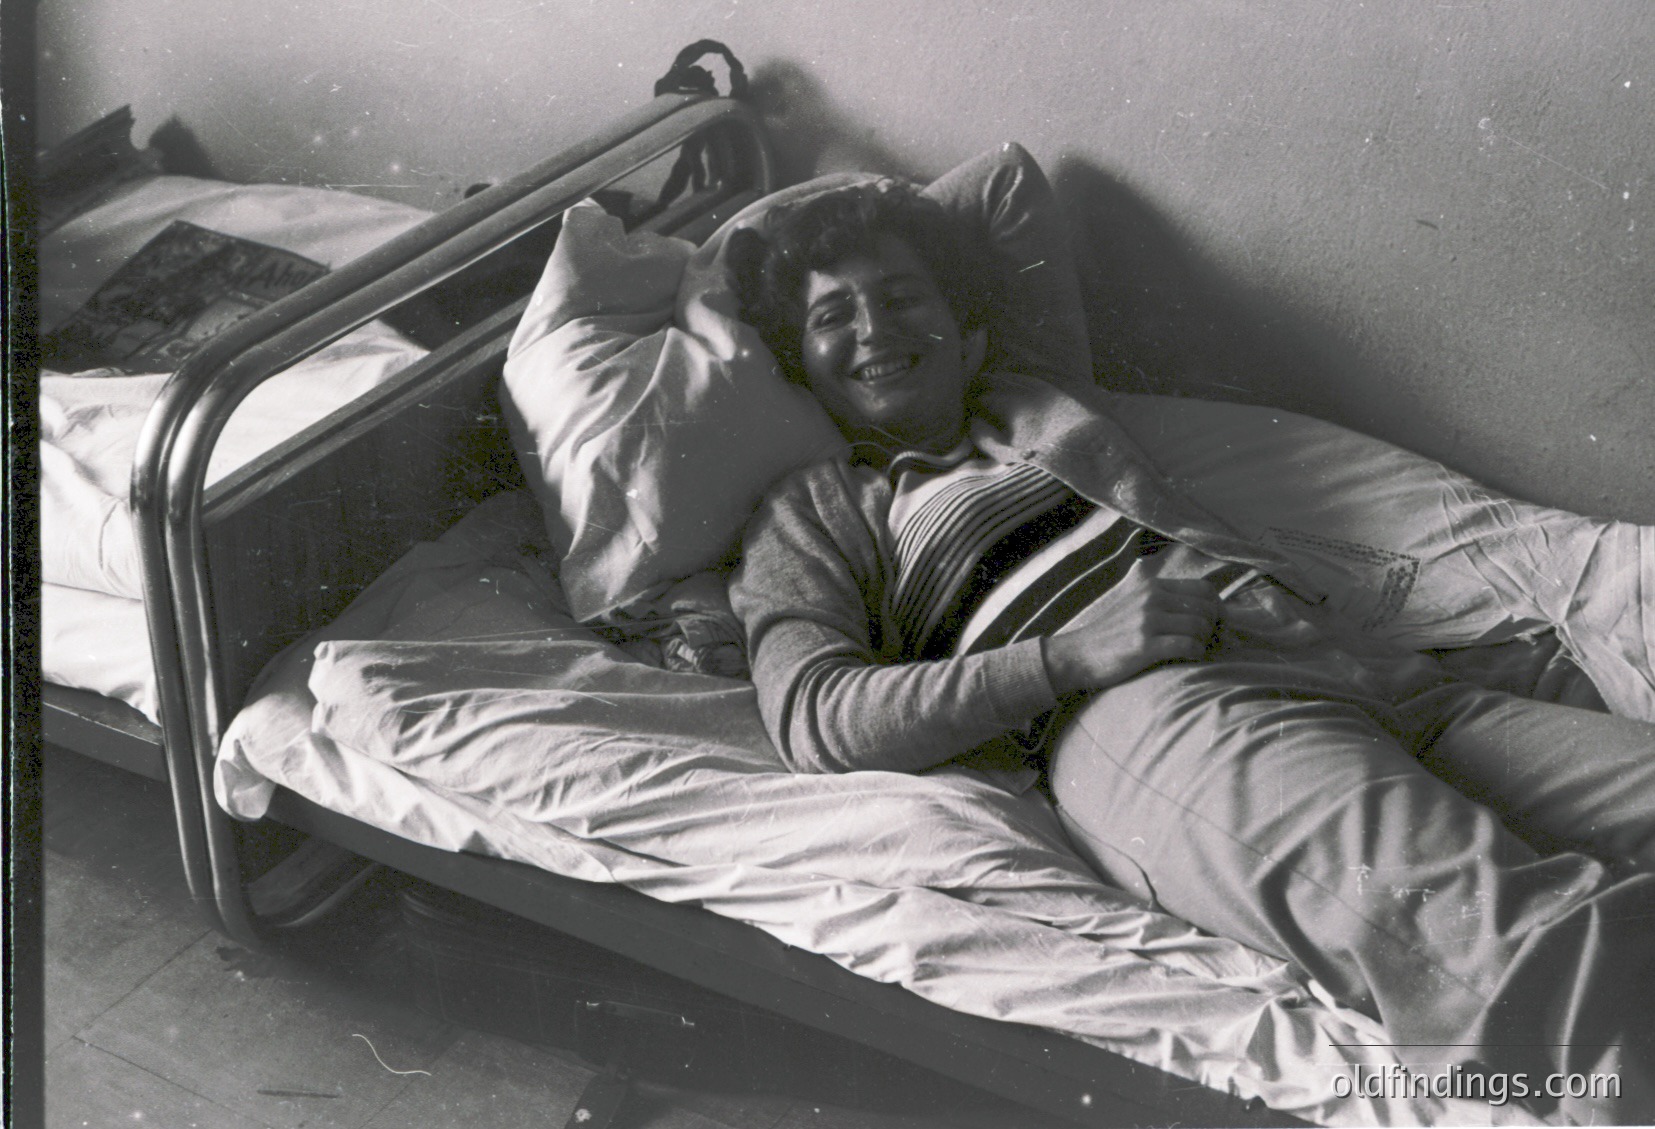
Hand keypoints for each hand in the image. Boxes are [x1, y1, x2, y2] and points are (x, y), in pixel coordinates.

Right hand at [1040, 559, 1218, 694]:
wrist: (1079, 654)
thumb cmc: (1111, 633)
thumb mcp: (1132, 599)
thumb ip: (1159, 592)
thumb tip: (1202, 599)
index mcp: (1151, 585)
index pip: (1204, 589)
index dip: (1217, 607)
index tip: (1214, 623)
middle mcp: (1150, 597)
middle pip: (1206, 608)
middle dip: (1213, 627)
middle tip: (1208, 641)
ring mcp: (1147, 621)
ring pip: (1200, 626)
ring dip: (1204, 641)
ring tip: (1196, 649)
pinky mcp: (1144, 645)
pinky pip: (1188, 646)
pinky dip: (1196, 653)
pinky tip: (1189, 657)